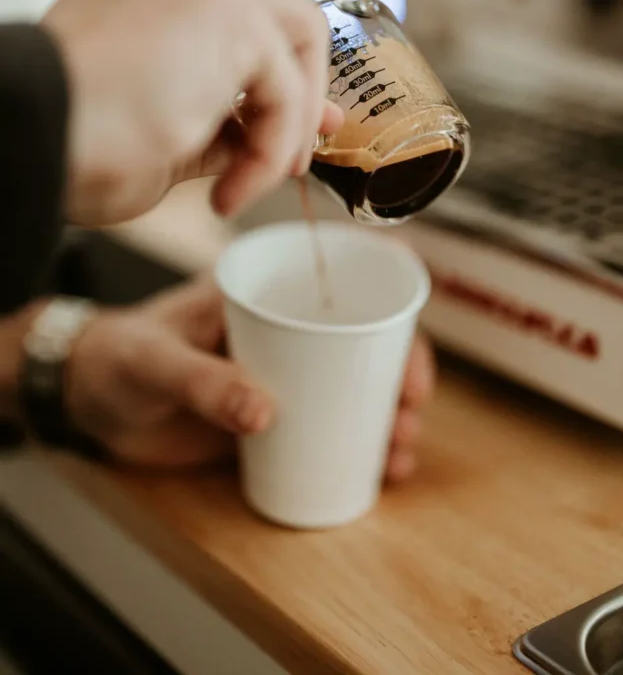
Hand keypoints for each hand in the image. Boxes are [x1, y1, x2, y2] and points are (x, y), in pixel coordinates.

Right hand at [43, 0, 341, 227]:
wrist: (38, 135)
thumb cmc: (75, 137)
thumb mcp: (166, 127)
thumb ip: (230, 119)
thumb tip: (287, 132)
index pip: (245, 15)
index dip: (277, 74)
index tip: (289, 129)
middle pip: (286, 13)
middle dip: (303, 91)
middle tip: (293, 157)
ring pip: (297, 45)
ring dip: (287, 128)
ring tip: (246, 182)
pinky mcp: (231, 12)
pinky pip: (285, 90)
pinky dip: (272, 147)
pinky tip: (233, 186)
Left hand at [66, 277, 434, 480]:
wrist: (84, 397)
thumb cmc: (117, 355)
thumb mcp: (157, 361)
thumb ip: (206, 382)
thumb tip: (267, 414)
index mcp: (261, 292)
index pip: (338, 280)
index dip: (386, 301)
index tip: (410, 340)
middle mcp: (283, 327)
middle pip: (362, 339)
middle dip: (400, 373)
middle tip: (410, 410)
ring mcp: (281, 374)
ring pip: (352, 387)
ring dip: (387, 415)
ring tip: (399, 450)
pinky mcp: (271, 418)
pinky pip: (326, 427)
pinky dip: (358, 445)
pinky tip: (380, 470)